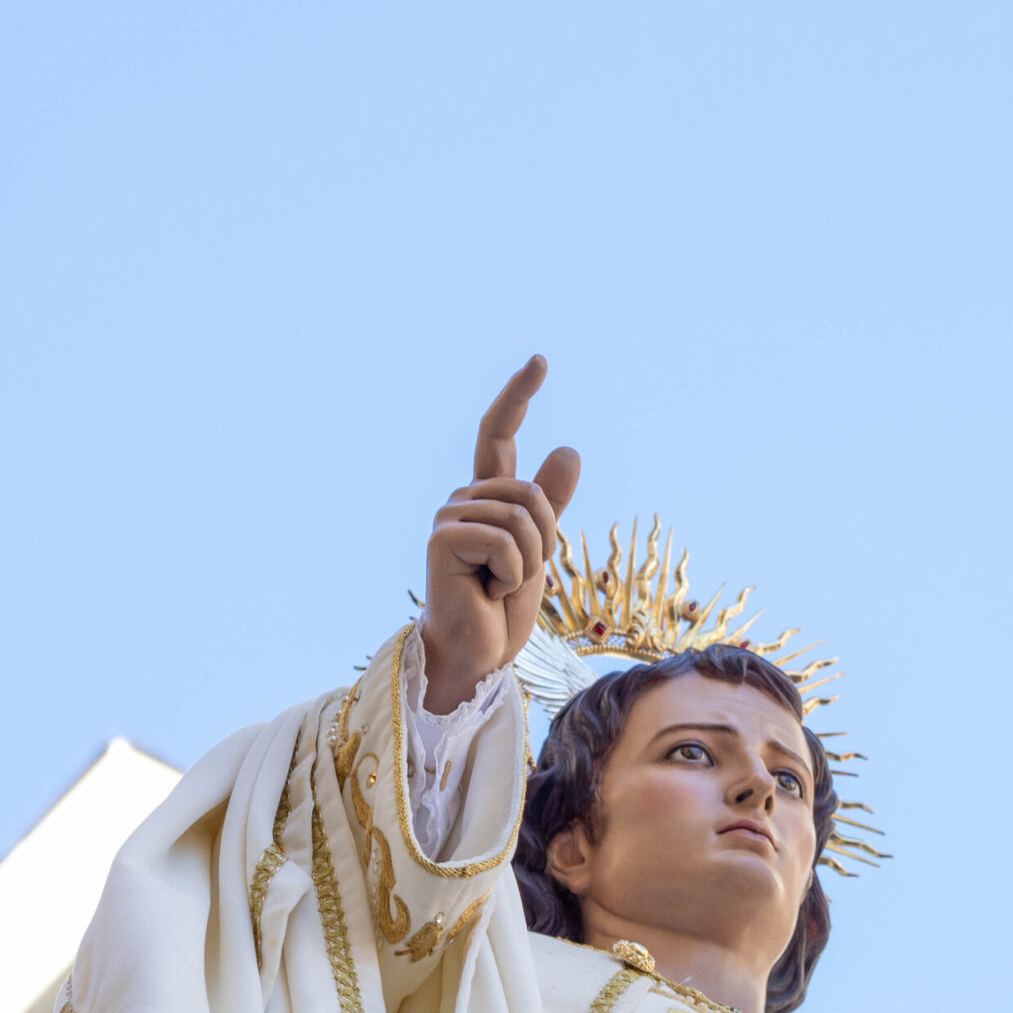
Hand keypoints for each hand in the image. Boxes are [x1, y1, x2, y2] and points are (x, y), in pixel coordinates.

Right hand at [423, 356, 582, 710]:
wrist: (479, 650)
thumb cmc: (504, 605)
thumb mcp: (540, 547)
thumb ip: (551, 503)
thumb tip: (568, 450)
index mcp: (488, 497)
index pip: (500, 435)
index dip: (518, 396)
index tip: (540, 361)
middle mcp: (464, 500)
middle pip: (531, 493)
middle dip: (544, 539)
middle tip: (517, 575)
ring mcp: (449, 517)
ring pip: (521, 517)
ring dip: (529, 561)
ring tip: (501, 585)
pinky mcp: (443, 539)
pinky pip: (505, 540)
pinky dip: (513, 574)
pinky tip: (488, 591)